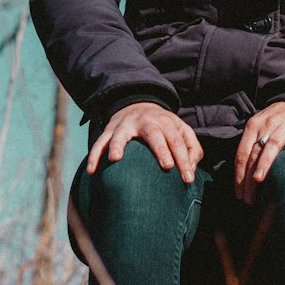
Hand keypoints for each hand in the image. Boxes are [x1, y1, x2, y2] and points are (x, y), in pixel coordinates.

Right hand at [87, 102, 202, 182]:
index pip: (177, 141)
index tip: (188, 179)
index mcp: (166, 122)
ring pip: (121, 135)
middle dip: (161, 150)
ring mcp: (125, 125)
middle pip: (155, 135)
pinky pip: (100, 142)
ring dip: (117, 145)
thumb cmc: (164, 126)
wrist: (137, 104)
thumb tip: (191, 169)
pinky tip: (92, 171)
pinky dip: (95, 155)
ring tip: (115, 159)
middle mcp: (146, 122)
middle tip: (167, 166)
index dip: (184, 160)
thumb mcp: (182, 131)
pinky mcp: (110, 130)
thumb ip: (192, 149)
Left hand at [235, 102, 284, 203]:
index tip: (239, 194)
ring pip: (274, 142)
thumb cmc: (276, 123)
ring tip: (259, 179)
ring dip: (266, 161)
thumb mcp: (260, 130)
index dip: (239, 175)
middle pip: (256, 152)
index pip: (243, 153)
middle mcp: (267, 123)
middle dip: (250, 177)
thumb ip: (252, 150)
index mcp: (253, 127)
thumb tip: (242, 181)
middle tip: (249, 198)